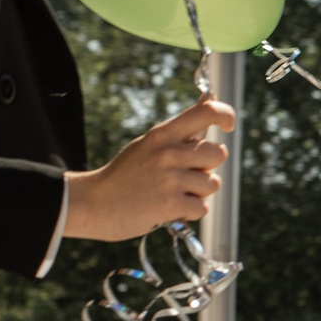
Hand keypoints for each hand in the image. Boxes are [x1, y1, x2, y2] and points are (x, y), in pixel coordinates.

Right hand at [64, 99, 232, 240]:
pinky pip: (202, 208)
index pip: (206, 112)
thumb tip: (211, 109)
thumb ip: (179, 135)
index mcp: (162, 134)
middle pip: (218, 153)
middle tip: (185, 174)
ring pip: (212, 183)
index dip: (225, 114)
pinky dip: (189, 212)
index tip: (228, 125)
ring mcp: (170, 178)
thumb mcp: (148, 145)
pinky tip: (168, 208)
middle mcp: (168, 153)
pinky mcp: (171, 204)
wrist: (93, 204)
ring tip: (171, 192)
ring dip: (198, 192)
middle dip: (208, 166)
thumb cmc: (126, 175)